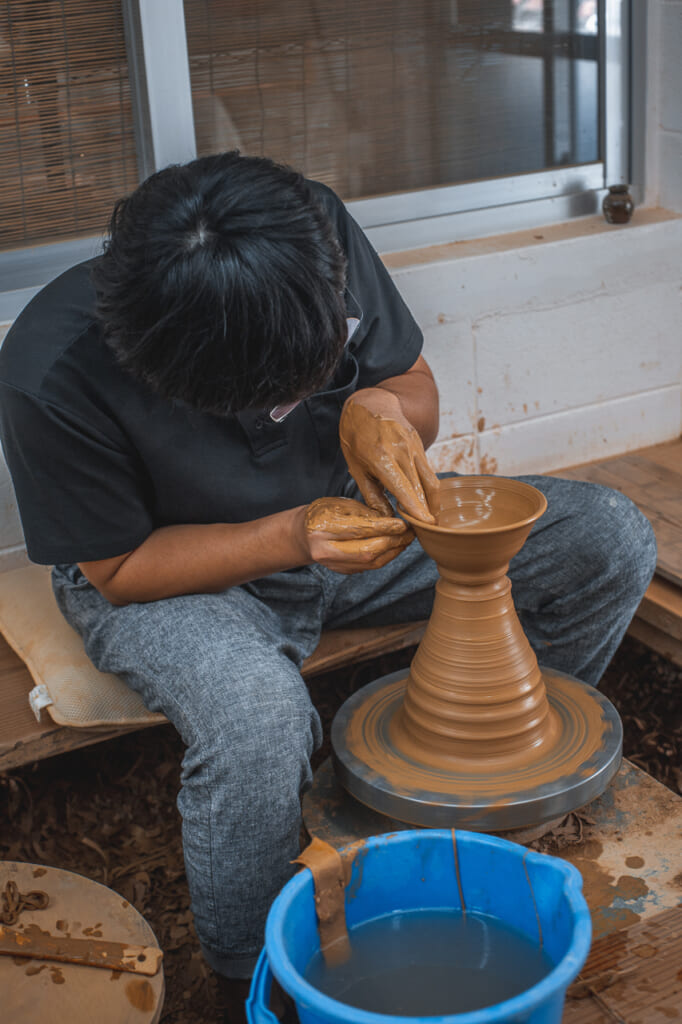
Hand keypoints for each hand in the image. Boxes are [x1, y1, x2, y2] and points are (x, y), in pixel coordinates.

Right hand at [303, 497, 412, 573]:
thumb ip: (364, 513)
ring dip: (392, 552)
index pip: (359, 530)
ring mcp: (332, 564)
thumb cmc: (324, 513)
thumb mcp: (340, 504)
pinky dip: (385, 557)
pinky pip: (368, 567)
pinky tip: (394, 547)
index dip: (385, 528)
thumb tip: (393, 521)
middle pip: (367, 550)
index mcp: (323, 527)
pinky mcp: (340, 571)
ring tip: (406, 540)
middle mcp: (325, 550)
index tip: (403, 524)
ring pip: (370, 562)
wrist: (302, 534)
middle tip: (410, 532)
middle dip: (393, 542)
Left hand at [339, 394, 438, 522]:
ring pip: (431, 481)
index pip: (404, 490)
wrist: (369, 402)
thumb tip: (386, 518)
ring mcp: (414, 446)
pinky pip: (428, 471)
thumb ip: (371, 494)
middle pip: (422, 489)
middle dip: (427, 513)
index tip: (426, 526)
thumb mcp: (355, 467)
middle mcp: (402, 451)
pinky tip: (426, 503)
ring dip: (433, 503)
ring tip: (430, 521)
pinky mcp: (420, 444)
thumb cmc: (356, 436)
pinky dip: (429, 489)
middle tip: (426, 533)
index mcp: (382, 458)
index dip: (416, 510)